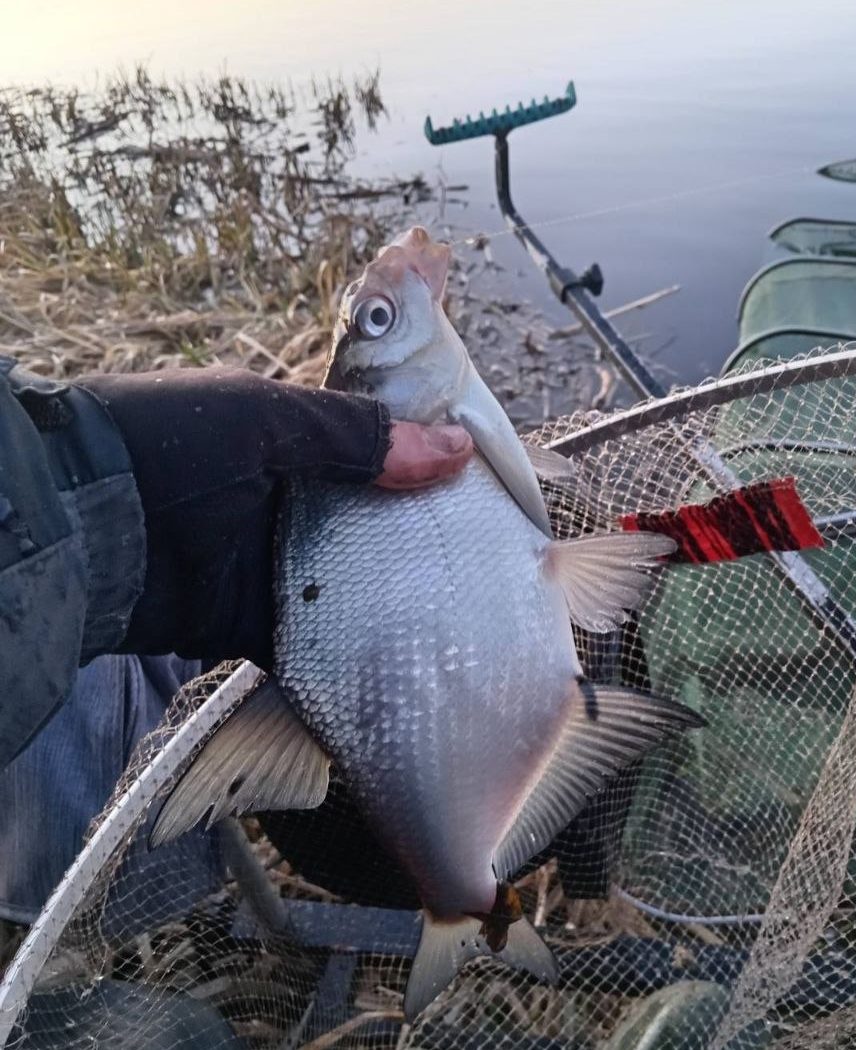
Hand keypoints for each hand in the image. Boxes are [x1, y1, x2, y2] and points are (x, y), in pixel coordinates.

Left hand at [76, 368, 468, 669]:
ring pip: (351, 579)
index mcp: (289, 440)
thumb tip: (456, 449)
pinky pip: (315, 636)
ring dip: (397, 591)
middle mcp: (287, 501)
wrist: (77, 529)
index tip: (485, 477)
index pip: (374, 447)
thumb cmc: (167, 446)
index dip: (425, 459)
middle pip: (371, 519)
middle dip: (422, 534)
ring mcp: (272, 562)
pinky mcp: (255, 620)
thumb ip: (355, 437)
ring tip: (470, 605)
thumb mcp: (265, 419)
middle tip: (492, 551)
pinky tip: (411, 653)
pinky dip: (352, 645)